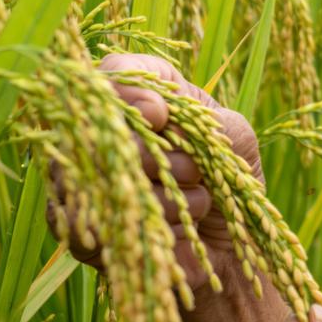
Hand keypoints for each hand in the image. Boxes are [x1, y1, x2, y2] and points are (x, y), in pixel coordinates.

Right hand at [49, 52, 263, 294]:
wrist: (237, 250)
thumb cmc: (233, 184)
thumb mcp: (236, 141)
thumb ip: (206, 118)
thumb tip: (157, 112)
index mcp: (147, 99)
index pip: (116, 71)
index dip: (127, 87)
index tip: (159, 114)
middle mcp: (107, 135)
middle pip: (94, 123)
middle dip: (149, 150)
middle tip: (193, 170)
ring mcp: (87, 182)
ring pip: (89, 172)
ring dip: (156, 189)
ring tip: (197, 199)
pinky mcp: (84, 232)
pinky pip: (87, 222)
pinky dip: (146, 222)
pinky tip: (179, 227)